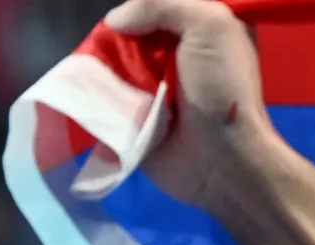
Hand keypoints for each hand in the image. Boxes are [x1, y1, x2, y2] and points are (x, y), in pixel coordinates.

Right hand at [104, 0, 283, 214]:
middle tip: (117, 44)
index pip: (159, 7)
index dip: (143, 8)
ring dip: (104, 60)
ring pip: (113, 58)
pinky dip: (96, 87)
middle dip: (118, 33)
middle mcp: (178, 55)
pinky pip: (105, 90)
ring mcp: (154, 84)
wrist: (222, 158)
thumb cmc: (223, 90)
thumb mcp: (210, 25)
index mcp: (203, 32)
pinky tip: (91, 85)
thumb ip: (162, 4)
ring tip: (103, 66)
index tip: (137, 18)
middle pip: (132, 29)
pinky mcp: (135, 112)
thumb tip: (117, 21)